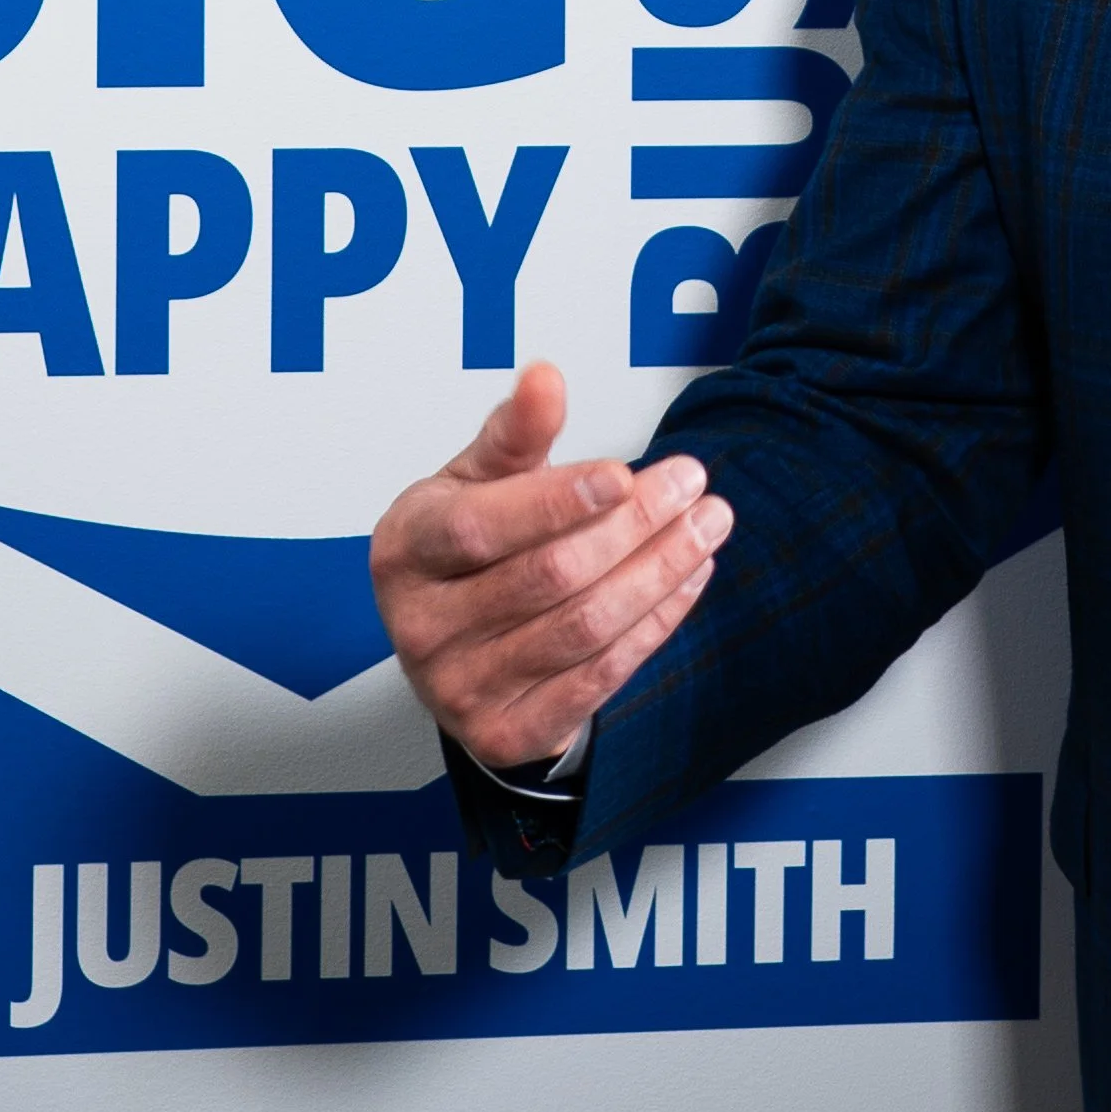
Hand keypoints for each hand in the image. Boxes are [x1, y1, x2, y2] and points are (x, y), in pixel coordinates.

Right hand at [371, 362, 733, 774]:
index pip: (480, 526)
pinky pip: (599, 677)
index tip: (624, 473)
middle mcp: (420, 626)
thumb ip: (514, 433)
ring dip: (658, 572)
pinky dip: (655, 624)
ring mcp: (460, 688)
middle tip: (691, 485)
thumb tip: (545, 378)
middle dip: (632, 526)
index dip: (555, 500)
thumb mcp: (476, 482)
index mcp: (403, 550)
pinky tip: (689, 578)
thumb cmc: (469, 549)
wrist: (457, 649)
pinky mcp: (507, 733)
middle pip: (547, 575)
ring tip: (706, 525)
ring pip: (583, 627)